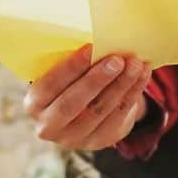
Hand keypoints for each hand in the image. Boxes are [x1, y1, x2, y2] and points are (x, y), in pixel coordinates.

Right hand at [23, 45, 150, 149]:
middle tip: (117, 60)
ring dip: (121, 85)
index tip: (91, 47)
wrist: (84, 111)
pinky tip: (142, 74)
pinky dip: (133, 92)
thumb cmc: (70, 81)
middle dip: (97, 80)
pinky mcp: (100, 141)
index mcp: (34, 104)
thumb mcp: (62, 74)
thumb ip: (69, 60)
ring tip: (135, 63)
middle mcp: (49, 126)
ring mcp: (75, 138)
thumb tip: (94, 37)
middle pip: (73, 103)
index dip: (70, 67)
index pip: (50, 86)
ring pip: (101, 110)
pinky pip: (119, 116)